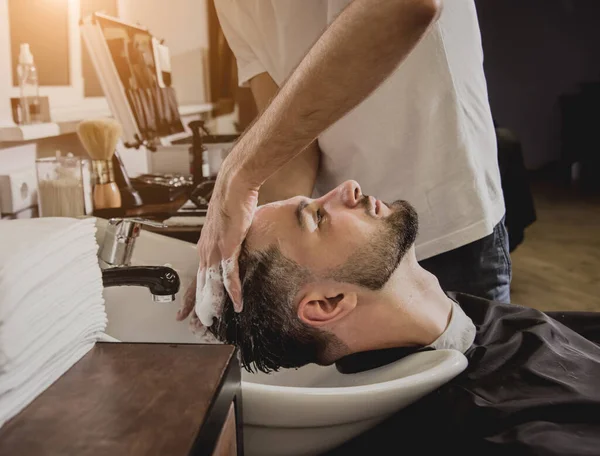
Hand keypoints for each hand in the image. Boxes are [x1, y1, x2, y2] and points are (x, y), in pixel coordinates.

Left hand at [177, 167, 258, 325]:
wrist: (233, 187)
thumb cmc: (231, 202)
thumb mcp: (227, 228)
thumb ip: (228, 242)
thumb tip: (233, 248)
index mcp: (205, 247)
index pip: (195, 278)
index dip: (190, 298)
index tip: (184, 313)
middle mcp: (206, 251)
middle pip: (199, 286)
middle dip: (196, 308)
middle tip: (196, 326)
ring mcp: (215, 251)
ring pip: (211, 285)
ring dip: (212, 305)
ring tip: (212, 322)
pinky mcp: (228, 248)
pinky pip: (229, 275)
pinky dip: (233, 291)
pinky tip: (237, 303)